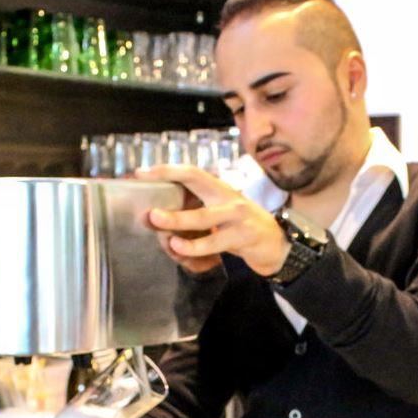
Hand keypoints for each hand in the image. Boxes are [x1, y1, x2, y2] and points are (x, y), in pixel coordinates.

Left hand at [137, 165, 290, 277]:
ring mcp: (237, 216)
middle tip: (143, 185)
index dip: (167, 170)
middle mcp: (228, 197)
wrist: (276, 245)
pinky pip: (214, 242)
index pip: (191, 172)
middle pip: (197, 181)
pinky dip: (195, 246)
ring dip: (178, 219)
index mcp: (219, 189)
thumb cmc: (241, 228)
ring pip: (203, 217)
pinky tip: (178, 248)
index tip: (141, 172)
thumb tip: (156, 219)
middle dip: (168, 179)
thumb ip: (195, 214)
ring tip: (156, 221)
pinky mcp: (243, 236)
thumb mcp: (221, 214)